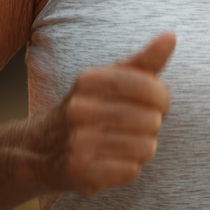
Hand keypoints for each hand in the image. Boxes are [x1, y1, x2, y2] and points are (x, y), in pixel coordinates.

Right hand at [36, 32, 175, 194]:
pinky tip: (113, 161)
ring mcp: (78, 142)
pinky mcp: (80, 172)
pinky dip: (129, 167)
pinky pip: (131, 170)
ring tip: (124, 143)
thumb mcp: (112, 78)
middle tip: (135, 126)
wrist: (39, 149)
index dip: (162, 97)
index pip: (147, 85)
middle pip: (151, 119)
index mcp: (89, 80)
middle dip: (152, 124)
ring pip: (146, 147)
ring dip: (143, 147)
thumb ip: (145, 60)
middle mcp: (79, 110)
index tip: (159, 103)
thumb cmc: (90, 107)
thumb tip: (171, 36)